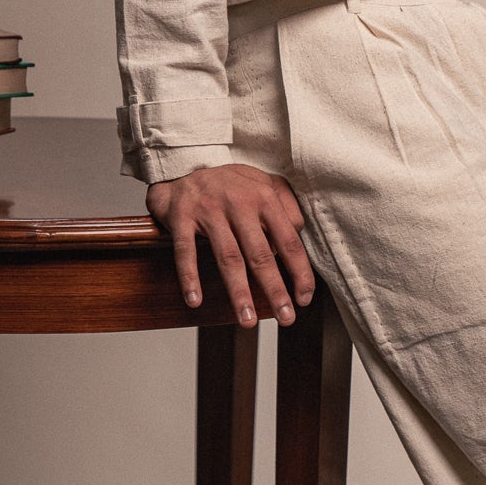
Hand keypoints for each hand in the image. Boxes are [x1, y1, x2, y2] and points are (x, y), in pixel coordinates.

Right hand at [147, 162, 315, 326]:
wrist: (182, 165)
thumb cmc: (229, 183)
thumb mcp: (262, 184)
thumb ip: (286, 206)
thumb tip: (300, 233)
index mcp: (263, 197)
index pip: (288, 240)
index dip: (299, 271)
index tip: (303, 299)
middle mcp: (239, 202)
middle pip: (260, 253)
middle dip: (274, 289)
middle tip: (285, 318)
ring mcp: (209, 209)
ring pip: (228, 257)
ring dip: (238, 292)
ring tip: (247, 319)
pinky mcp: (182, 216)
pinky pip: (186, 251)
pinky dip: (190, 277)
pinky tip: (195, 301)